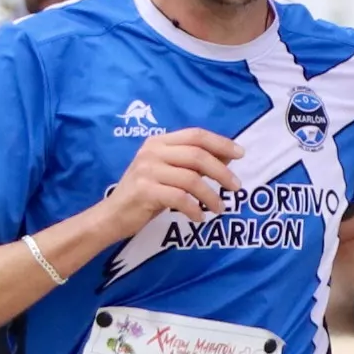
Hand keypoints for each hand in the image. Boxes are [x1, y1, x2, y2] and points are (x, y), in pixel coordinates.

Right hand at [93, 127, 240, 242]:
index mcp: (159, 142)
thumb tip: (227, 156)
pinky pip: (180, 198)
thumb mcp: (168, 173)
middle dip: (221, 172)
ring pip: (191, 179)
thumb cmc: (144, 195)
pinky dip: (195, 209)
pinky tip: (199, 217)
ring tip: (220, 208)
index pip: (195, 135)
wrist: (112, 216)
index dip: (220, 143)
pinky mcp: (145, 191)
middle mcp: (152, 152)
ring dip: (211, 196)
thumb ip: (192, 163)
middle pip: (197, 156)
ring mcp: (147, 171)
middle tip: (236, 187)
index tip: (240, 154)